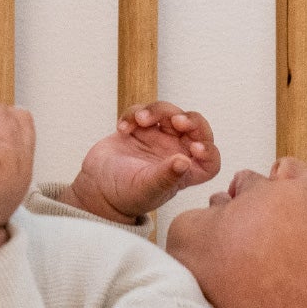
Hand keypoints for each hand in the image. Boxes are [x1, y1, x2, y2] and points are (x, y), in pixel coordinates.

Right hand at [68, 101, 220, 220]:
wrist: (96, 189)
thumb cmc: (124, 197)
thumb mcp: (146, 188)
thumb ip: (166, 176)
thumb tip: (185, 162)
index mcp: (184, 171)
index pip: (210, 159)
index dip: (209, 150)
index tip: (195, 147)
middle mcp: (174, 152)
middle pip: (193, 127)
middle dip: (187, 119)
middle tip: (175, 120)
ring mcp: (156, 138)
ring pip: (168, 113)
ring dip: (156, 111)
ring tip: (139, 120)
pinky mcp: (138, 128)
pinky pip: (142, 111)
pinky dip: (133, 113)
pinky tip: (123, 128)